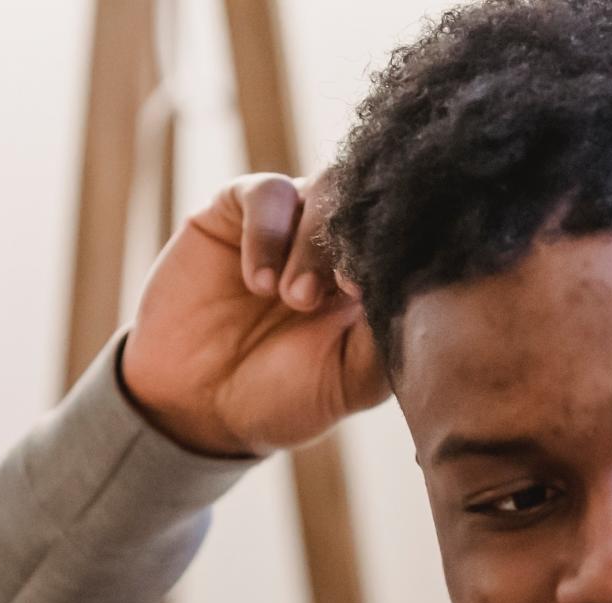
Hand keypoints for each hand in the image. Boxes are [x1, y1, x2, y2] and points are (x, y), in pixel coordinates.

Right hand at [120, 174, 391, 457]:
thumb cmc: (284, 397)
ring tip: (290, 298)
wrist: (197, 404)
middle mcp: (340, 245)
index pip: (404, 241)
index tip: (367, 294)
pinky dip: (267, 233)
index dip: (395, 255)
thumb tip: (414, 287)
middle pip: (369, 206)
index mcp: (376, 280)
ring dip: (311, 243)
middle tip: (313, 302)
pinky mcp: (240, 209)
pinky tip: (258, 281)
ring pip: (326, 189)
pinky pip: (268, 193)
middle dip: (347, 249)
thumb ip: (387, 337)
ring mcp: (294, 223)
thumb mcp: (350, 381)